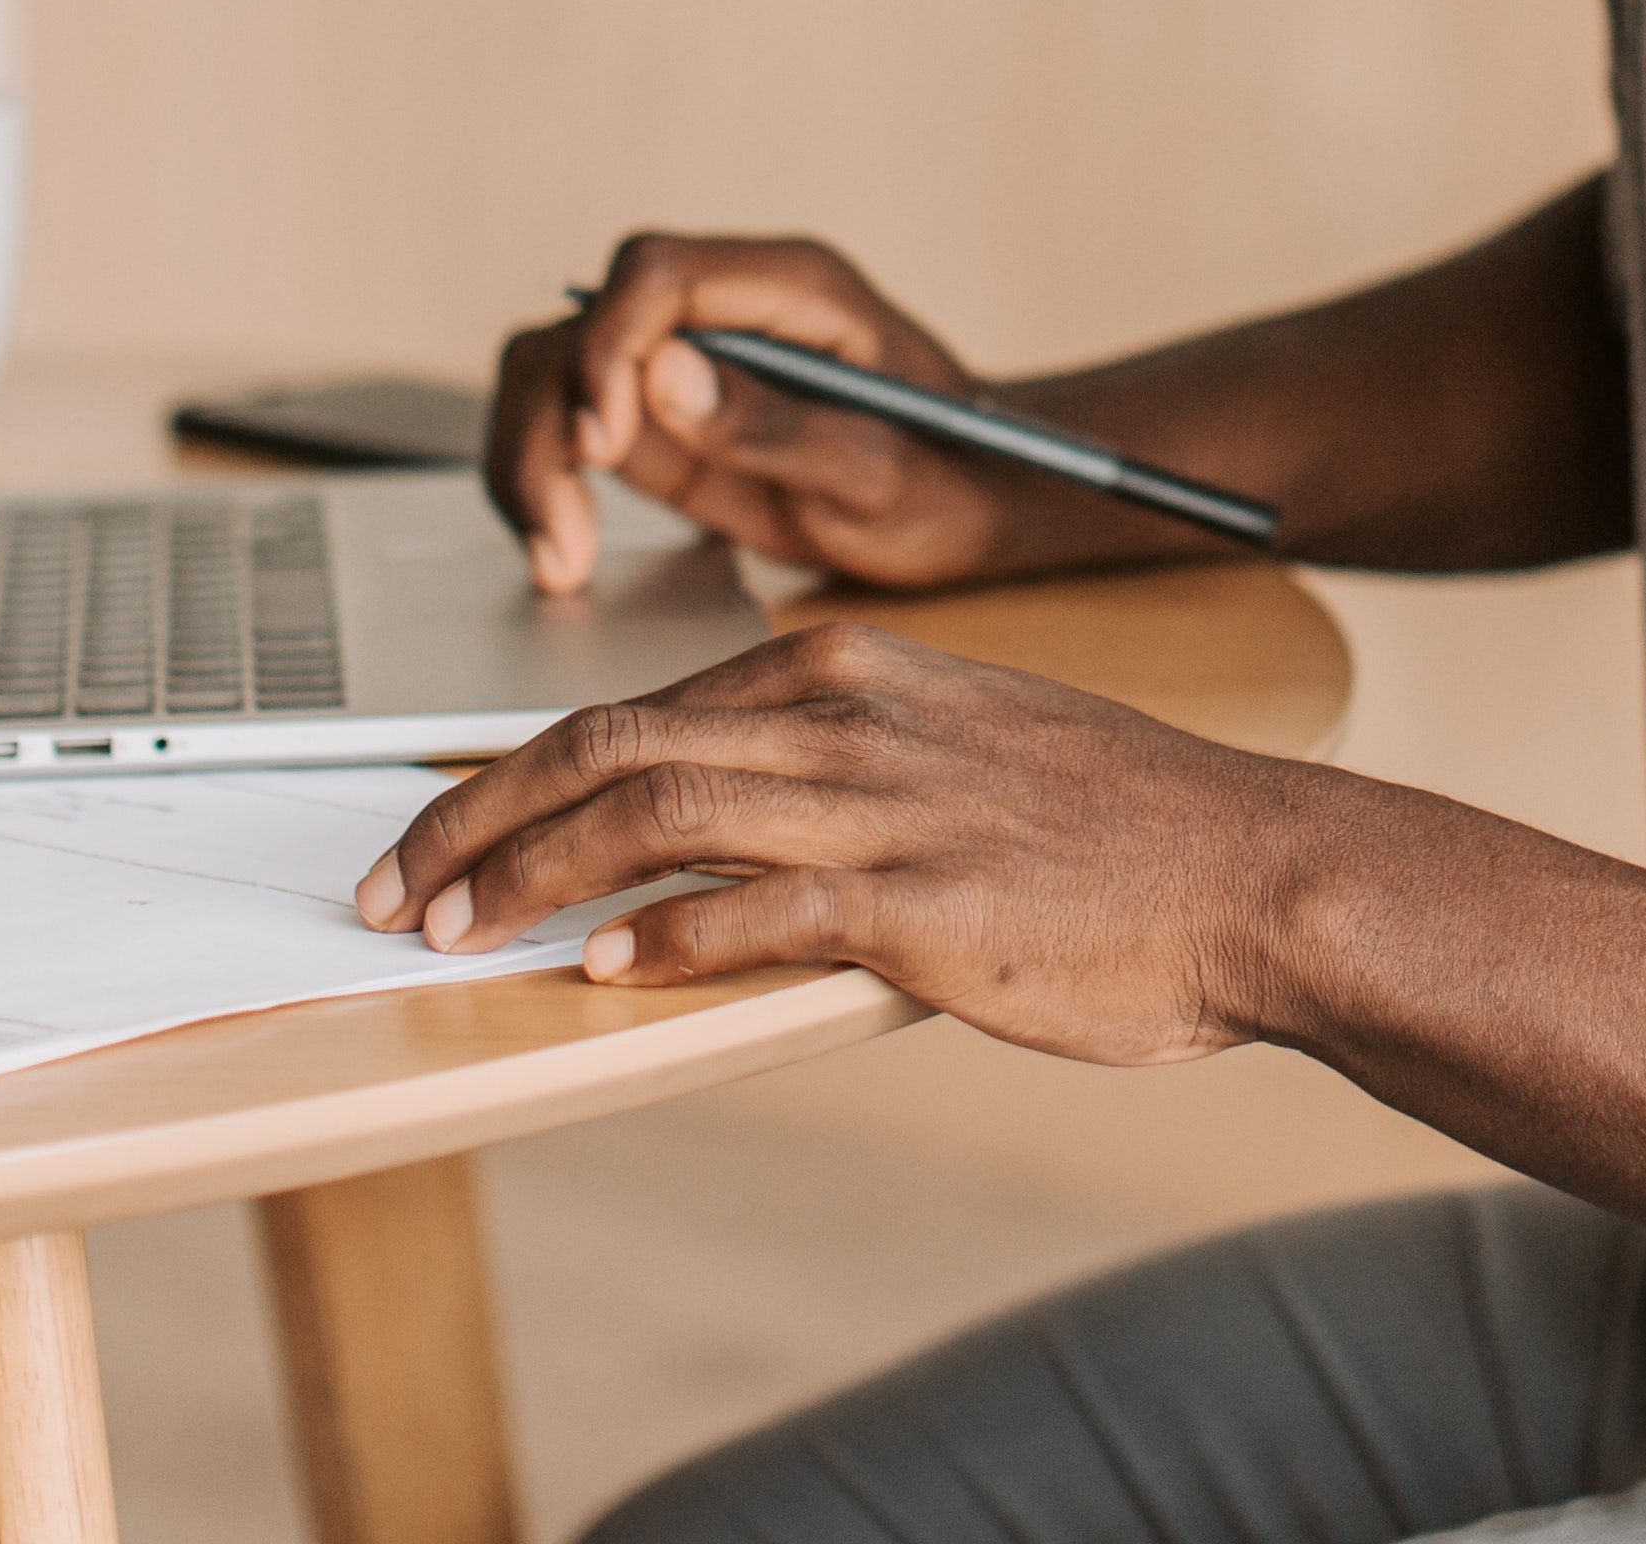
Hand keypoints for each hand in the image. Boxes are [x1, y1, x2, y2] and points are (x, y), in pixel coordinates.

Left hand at [348, 615, 1336, 1063]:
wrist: (1255, 872)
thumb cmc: (1118, 828)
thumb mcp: (961, 748)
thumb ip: (840, 768)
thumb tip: (715, 829)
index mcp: (847, 671)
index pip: (629, 709)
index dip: (509, 776)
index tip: (437, 833)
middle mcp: (848, 718)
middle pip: (605, 748)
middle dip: (474, 821)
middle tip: (391, 888)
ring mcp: (881, 807)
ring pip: (649, 816)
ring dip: (528, 881)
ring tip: (452, 935)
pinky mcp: (918, 901)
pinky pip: (752, 913)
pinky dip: (660, 941)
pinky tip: (599, 974)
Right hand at [490, 233, 1018, 595]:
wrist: (974, 504)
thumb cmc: (950, 479)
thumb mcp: (880, 472)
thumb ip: (776, 426)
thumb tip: (662, 377)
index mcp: (793, 287)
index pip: (656, 273)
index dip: (607, 349)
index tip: (601, 444)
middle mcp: (726, 307)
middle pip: (583, 323)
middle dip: (548, 420)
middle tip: (563, 532)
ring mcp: (686, 359)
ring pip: (553, 371)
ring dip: (531, 458)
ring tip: (560, 560)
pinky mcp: (662, 416)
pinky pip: (568, 427)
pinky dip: (544, 484)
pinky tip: (562, 557)